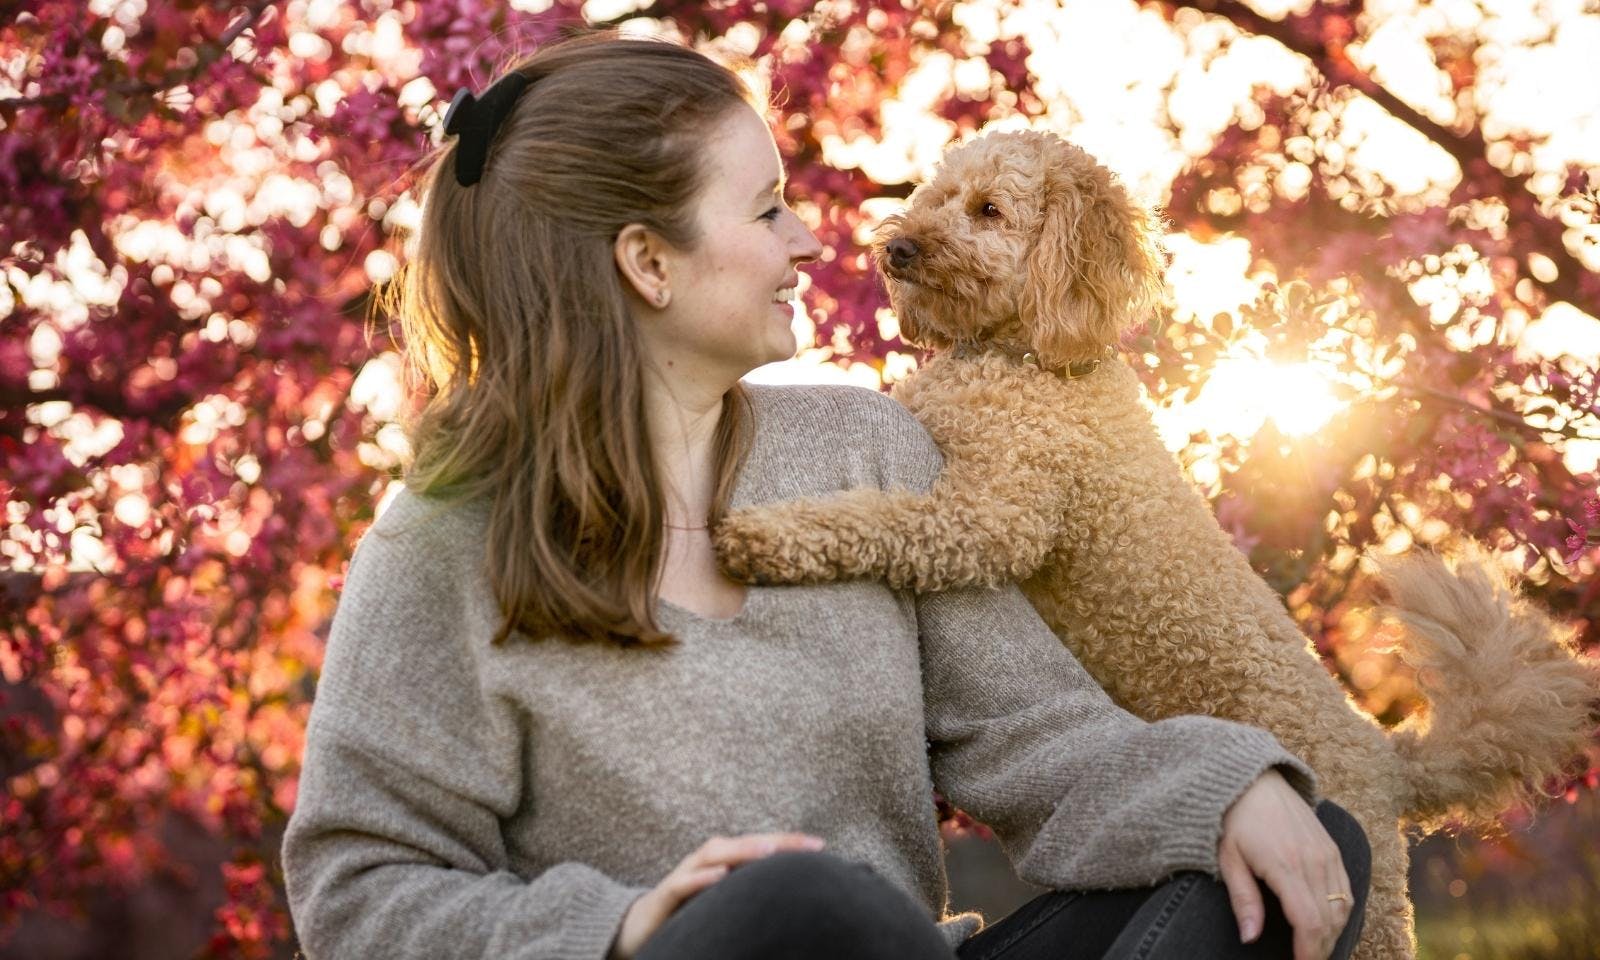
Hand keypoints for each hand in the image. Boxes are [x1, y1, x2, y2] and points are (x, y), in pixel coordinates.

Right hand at [607, 832, 825, 959]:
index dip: (789, 844)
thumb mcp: (725, 903)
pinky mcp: (666, 893)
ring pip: (715, 855)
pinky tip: (719, 876)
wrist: (639, 926)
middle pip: (744, 843)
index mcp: (724, 861)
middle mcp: (707, 861)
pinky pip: (684, 882)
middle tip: (805, 844)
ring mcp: (686, 873)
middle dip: (775, 841)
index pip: (761, 847)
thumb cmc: (688, 912)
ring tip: (769, 851)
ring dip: (741, 850)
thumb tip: (790, 897)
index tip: (820, 846)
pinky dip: (701, 877)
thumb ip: (749, 893)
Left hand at [1217, 769, 1351, 959]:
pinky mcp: (1331, 847)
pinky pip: (1346, 888)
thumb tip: (1250, 938)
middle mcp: (1313, 860)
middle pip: (1330, 919)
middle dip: (1321, 948)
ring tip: (1317, 949)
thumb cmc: (1232, 819)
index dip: (1308, 951)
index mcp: (1285, 865)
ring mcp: (1326, 852)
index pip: (1309, 921)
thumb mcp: (1227, 859)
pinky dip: (1341, 912)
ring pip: (1343, 906)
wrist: (1252, 779)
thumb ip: (1243, 900)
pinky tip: (1328, 925)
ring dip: (1334, 933)